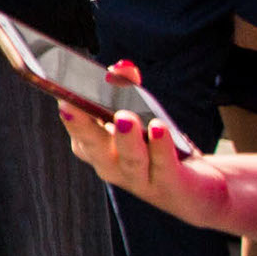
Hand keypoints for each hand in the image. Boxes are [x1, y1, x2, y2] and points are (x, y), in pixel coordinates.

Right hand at [57, 100, 234, 230]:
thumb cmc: (155, 145)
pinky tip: (159, 128)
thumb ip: (127, 88)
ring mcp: (138, 180)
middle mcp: (110, 166)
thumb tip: (122, 68)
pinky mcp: (170, 186)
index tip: (61, 94)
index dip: (69, 112)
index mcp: (94, 147)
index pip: (77, 128)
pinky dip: (160, 147)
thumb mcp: (140, 113)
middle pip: (93, 147)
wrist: (195, 187)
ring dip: (126, 139)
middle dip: (81, 127)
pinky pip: (163, 167)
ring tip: (125, 117)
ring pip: (129, 160)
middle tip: (70, 106)